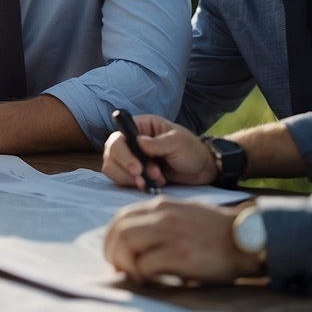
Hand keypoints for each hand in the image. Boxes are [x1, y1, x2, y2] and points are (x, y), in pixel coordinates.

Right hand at [101, 114, 216, 189]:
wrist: (200, 170)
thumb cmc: (191, 150)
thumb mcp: (179, 143)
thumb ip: (159, 143)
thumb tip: (138, 141)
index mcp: (140, 126)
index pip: (118, 137)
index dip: (122, 154)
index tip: (137, 168)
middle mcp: (130, 140)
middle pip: (111, 154)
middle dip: (126, 170)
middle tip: (145, 179)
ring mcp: (129, 157)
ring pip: (112, 168)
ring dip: (130, 179)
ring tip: (154, 180)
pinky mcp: (131, 172)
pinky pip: (121, 179)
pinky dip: (134, 184)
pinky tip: (152, 184)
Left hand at [104, 198, 262, 284]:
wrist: (251, 238)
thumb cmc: (217, 233)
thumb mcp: (184, 215)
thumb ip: (158, 222)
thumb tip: (131, 244)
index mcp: (162, 206)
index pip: (120, 219)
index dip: (111, 239)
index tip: (116, 256)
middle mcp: (163, 216)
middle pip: (119, 231)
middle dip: (113, 254)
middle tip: (120, 270)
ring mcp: (172, 234)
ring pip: (126, 244)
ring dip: (126, 264)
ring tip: (137, 276)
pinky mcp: (182, 254)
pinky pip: (146, 264)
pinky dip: (144, 275)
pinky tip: (156, 280)